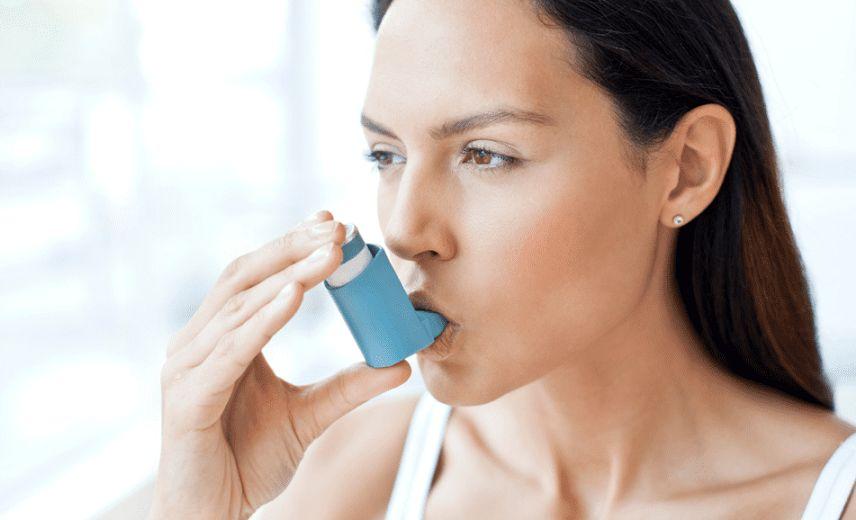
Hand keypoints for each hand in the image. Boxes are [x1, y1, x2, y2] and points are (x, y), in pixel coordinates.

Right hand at [148, 210, 411, 519]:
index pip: (256, 277)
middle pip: (244, 277)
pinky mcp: (187, 397)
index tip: (333, 224)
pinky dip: (264, 319)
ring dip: (287, 274)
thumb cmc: (247, 461)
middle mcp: (197, 343)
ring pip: (239, 305)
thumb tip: (400, 364)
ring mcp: (187, 368)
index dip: (291, 246)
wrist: (213, 514)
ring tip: (329, 255)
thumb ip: (348, 388)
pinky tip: (296, 296)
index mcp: (221, 338)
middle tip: (337, 228)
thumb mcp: (309, 416)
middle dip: (292, 248)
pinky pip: (231, 350)